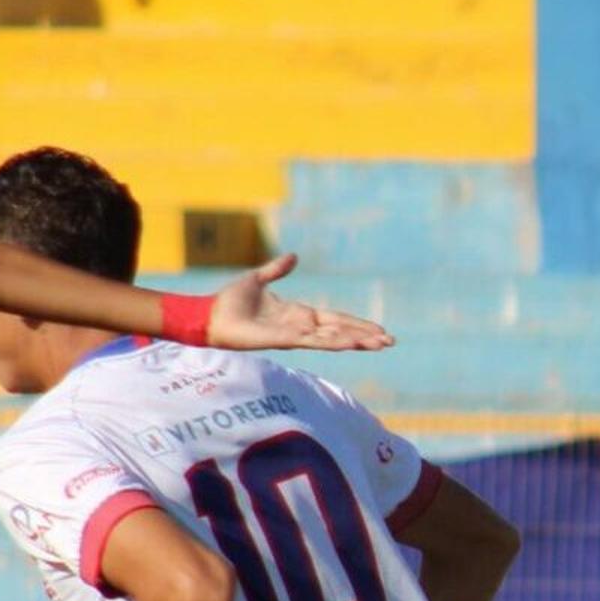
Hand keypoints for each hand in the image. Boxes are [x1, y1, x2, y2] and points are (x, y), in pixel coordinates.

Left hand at [202, 253, 393, 352]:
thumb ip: (277, 270)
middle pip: (340, 331)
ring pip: (332, 339)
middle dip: (365, 336)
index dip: (356, 324)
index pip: (335, 319)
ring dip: (357, 341)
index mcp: (297, 314)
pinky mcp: (283, 340)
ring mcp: (293, 335)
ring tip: (380, 344)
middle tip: (390, 341)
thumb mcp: (258, 279)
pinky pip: (313, 341)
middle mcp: (300, 327)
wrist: (209, 314)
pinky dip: (333, 342)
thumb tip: (294, 256)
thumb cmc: (229, 301)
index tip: (378, 329)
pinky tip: (352, 343)